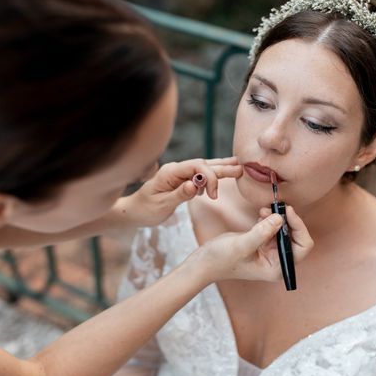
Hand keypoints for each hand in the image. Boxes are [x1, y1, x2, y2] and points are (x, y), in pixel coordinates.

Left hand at [123, 157, 241, 226]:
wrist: (134, 211)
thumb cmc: (146, 209)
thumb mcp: (161, 205)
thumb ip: (179, 194)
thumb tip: (195, 185)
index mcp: (171, 172)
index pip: (197, 166)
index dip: (210, 177)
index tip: (213, 196)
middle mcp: (176, 169)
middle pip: (203, 165)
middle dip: (222, 168)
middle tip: (241, 169)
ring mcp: (179, 174)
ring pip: (203, 168)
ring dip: (221, 168)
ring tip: (238, 166)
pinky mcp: (182, 180)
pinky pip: (199, 175)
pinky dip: (213, 174)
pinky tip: (224, 171)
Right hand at [189, 207, 314, 283]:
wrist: (204, 262)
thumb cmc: (220, 260)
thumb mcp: (241, 245)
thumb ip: (262, 232)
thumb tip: (280, 217)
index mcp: (277, 268)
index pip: (302, 247)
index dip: (299, 228)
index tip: (288, 212)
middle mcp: (277, 261)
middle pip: (296, 237)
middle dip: (288, 221)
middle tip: (277, 207)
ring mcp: (270, 252)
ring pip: (285, 230)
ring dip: (278, 218)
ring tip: (264, 210)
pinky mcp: (262, 243)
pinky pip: (274, 227)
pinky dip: (270, 218)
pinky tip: (261, 214)